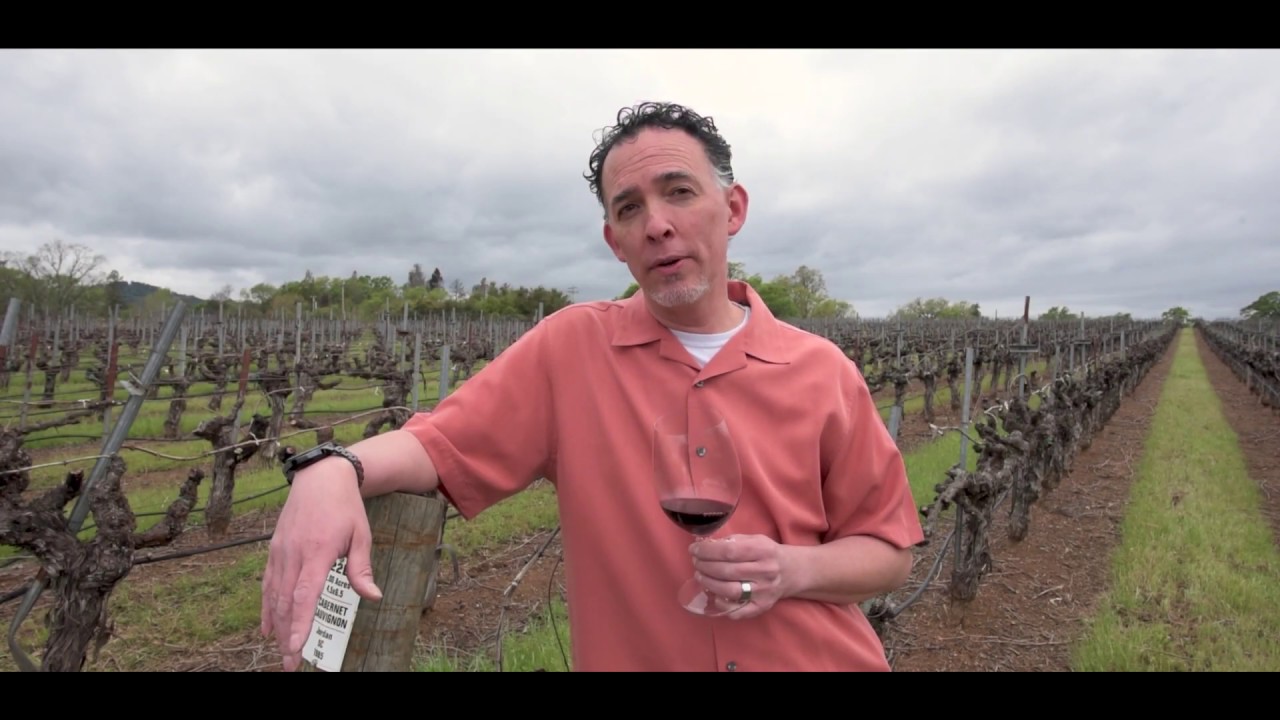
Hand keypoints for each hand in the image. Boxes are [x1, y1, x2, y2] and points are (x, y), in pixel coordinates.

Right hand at [261, 459, 380, 670]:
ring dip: (275, 626)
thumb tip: (373, 598)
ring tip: (280, 652)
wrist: (320, 479)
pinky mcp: (274, 551)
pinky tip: (267, 627)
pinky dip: (265, 607)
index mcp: (318, 551)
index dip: (299, 622)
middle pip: (285, 602)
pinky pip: (267, 584)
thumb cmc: (345, 508)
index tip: (295, 646)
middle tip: (290, 663)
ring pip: (272, 596)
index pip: (305, 594)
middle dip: (286, 635)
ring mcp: (280, 552)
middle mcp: (294, 554)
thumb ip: (362, 569)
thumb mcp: (361, 535)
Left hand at [689, 534, 787, 619]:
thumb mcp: (754, 539)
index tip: (694, 549)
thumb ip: (732, 541)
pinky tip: (715, 595)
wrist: (791, 571)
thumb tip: (706, 545)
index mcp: (762, 551)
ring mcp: (763, 592)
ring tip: (700, 576)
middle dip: (704, 566)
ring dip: (709, 583)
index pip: (729, 551)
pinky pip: (738, 611)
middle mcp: (765, 572)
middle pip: (726, 571)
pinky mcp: (762, 607)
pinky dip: (722, 604)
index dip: (707, 551)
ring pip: (729, 591)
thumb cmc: (767, 553)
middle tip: (696, 563)